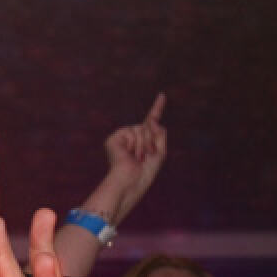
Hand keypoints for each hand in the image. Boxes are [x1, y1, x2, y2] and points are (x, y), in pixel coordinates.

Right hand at [100, 92, 166, 221]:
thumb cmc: (145, 172)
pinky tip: (130, 154)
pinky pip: (133, 132)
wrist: (132, 181)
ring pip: (142, 129)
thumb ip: (159, 133)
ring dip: (144, 145)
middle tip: (144, 157)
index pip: (151, 122)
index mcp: (142, 140)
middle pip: (149, 126)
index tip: (162, 95)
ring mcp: (122, 136)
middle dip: (152, 142)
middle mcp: (132, 136)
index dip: (157, 108)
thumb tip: (151, 120)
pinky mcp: (114, 138)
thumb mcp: (160, 152)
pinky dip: (136, 143)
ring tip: (137, 158)